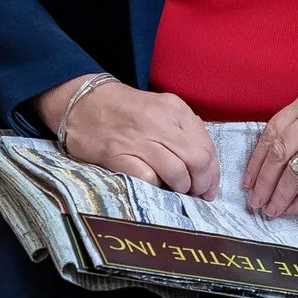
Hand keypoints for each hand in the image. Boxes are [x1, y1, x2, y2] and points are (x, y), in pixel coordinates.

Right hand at [34, 75, 220, 196]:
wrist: (84, 102)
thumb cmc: (126, 109)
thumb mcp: (161, 108)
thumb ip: (183, 129)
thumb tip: (204, 163)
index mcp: (175, 109)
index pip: (207, 147)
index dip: (213, 173)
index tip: (209, 187)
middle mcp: (161, 122)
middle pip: (198, 161)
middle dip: (202, 184)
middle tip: (196, 194)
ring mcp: (139, 139)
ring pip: (178, 173)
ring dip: (182, 189)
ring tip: (176, 191)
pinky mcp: (119, 155)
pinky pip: (149, 179)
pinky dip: (157, 187)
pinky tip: (155, 186)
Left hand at [243, 85, 297, 217]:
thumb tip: (274, 158)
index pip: (273, 129)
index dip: (257, 159)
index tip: (248, 179)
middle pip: (280, 152)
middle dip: (264, 181)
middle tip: (255, 200)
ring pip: (295, 171)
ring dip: (280, 194)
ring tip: (271, 209)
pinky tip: (294, 209)